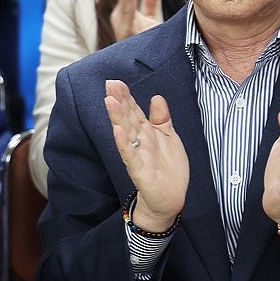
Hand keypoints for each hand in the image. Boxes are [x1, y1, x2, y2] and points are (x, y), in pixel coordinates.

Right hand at [104, 79, 187, 231]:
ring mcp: (137, 155)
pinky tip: (117, 131)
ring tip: (110, 101)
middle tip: (109, 85)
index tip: (116, 82)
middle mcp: (139, 142)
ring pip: (125, 133)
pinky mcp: (139, 170)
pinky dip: (123, 144)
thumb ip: (162, 118)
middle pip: (127, 118)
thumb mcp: (169, 138)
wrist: (170, 198)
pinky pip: (130, 155)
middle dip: (119, 102)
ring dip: (117, 117)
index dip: (126, 97)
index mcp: (146, 133)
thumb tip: (156, 97)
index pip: (133, 111)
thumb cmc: (168, 169)